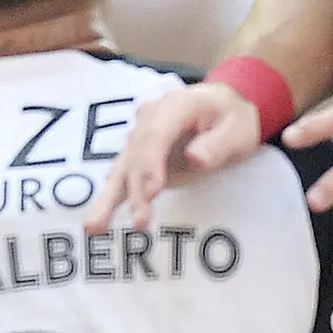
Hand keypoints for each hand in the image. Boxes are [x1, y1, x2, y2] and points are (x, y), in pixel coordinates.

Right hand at [102, 80, 260, 231]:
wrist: (222, 108)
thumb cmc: (232, 119)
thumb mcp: (238, 129)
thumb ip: (218, 143)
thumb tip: (196, 158)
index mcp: (177, 105)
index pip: (157, 134)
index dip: (151, 163)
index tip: (153, 191)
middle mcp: (150, 117)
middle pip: (137, 155)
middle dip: (136, 190)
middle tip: (141, 222)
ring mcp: (140, 135)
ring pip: (121, 167)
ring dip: (110, 198)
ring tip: (94, 226)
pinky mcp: (138, 154)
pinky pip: (122, 176)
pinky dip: (109, 199)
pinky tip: (96, 222)